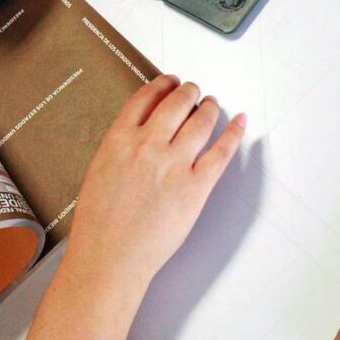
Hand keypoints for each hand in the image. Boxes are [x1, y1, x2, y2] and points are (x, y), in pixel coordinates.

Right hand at [66, 75, 245, 289]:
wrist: (110, 257)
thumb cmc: (99, 224)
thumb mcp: (100, 171)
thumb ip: (121, 148)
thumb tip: (142, 134)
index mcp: (119, 140)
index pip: (146, 98)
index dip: (162, 85)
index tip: (170, 82)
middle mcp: (148, 145)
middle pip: (176, 103)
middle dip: (188, 92)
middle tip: (194, 91)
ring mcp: (174, 164)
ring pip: (200, 121)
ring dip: (208, 108)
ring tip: (211, 104)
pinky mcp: (196, 187)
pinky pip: (221, 152)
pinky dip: (233, 133)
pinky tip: (240, 121)